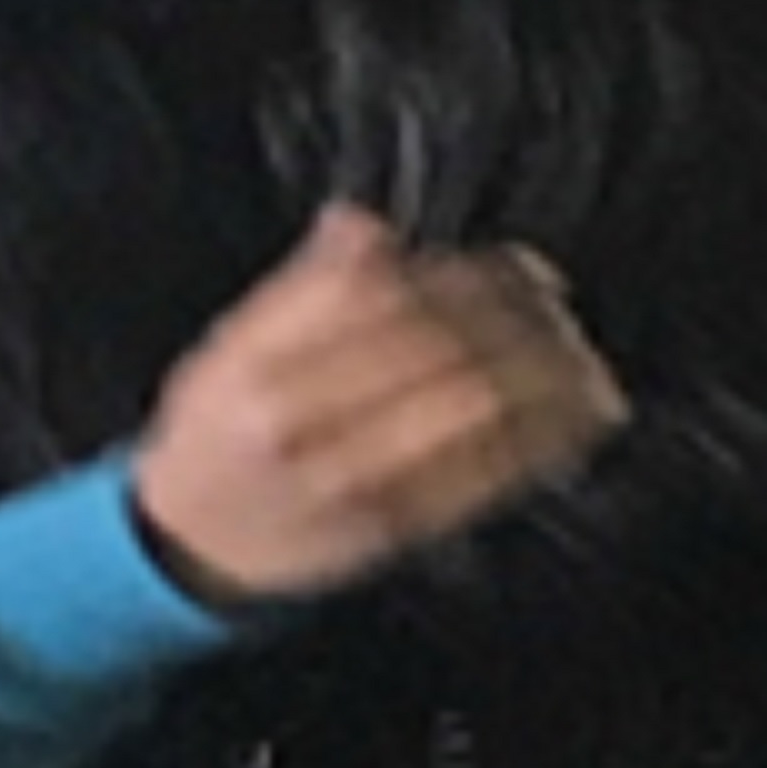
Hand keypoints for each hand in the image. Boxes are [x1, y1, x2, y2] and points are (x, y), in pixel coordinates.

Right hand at [131, 203, 630, 608]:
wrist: (181, 546)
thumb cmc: (217, 436)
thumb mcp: (232, 347)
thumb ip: (304, 286)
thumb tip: (365, 221)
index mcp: (263, 363)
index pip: (385, 296)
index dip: (469, 276)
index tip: (521, 268)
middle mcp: (303, 420)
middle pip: (439, 347)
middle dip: (517, 320)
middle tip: (559, 306)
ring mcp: (348, 478)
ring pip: (471, 413)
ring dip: (545, 380)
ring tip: (586, 362)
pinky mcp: (389, 529)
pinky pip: (481, 481)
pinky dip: (542, 444)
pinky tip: (578, 424)